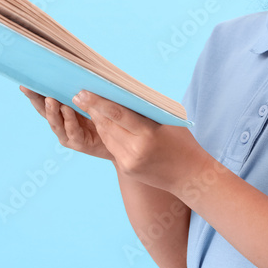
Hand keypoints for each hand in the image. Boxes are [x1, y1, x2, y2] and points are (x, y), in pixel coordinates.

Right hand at [19, 86, 114, 162]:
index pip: (44, 100)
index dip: (34, 93)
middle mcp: (61, 124)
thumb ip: (81, 89)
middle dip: (36, 100)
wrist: (122, 139)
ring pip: (56, 123)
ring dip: (52, 111)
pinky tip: (67, 110)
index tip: (24, 82)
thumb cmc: (105, 116)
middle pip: (44, 111)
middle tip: (29, 88)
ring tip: (50, 99)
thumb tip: (73, 66)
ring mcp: (68, 135)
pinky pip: (73, 131)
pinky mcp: (80, 143)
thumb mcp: (91, 99)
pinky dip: (69, 120)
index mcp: (61, 111)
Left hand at [70, 89, 206, 194]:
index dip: (98, 103)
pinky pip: (112, 146)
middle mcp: (135, 149)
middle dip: (91, 109)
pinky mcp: (126, 169)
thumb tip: (123, 94)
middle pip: (107, 125)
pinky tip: (100, 121)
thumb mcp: (168, 122)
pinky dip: (105, 133)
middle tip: (78, 94)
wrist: (190, 176)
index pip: (118, 115)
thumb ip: (146, 111)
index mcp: (148, 135)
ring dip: (96, 120)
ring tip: (86, 105)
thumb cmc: (182, 143)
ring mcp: (129, 161)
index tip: (83, 92)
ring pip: (106, 136)